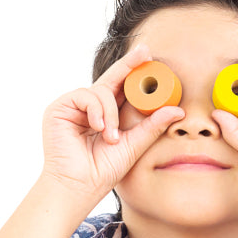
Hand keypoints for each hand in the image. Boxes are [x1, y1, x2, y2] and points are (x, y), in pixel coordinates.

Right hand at [41, 45, 184, 199]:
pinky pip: (85, 95)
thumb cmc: (104, 170)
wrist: (80, 186)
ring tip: (111, 136)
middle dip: (128, 65)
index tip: (149, 55)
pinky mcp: (59, 108)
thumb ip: (153, 126)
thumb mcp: (135, 144)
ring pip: (100, 91)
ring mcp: (74, 106)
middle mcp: (90, 107)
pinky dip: (97, 110)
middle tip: (145, 52)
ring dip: (111, 112)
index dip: (134, 71)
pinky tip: (100, 128)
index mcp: (107, 114)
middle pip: (111, 79)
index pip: (122, 88)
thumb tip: (178, 111)